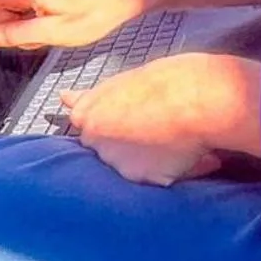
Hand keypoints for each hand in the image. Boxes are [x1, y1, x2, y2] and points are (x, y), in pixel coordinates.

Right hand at [0, 0, 146, 49]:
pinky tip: (55, 21)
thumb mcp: (56, 34)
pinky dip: (31, 19)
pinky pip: (21, 5)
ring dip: (23, 26)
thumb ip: (18, 36)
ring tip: (56, 27)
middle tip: (45, 35)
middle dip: (9, 30)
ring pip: (9, 11)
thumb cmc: (94, 14)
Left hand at [61, 52, 259, 185]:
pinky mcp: (145, 179)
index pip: (89, 128)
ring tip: (179, 136)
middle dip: (131, 143)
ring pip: (136, 165)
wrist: (195, 98)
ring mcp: (119, 163)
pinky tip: (197, 155)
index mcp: (86, 116)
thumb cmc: (164, 81)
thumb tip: (63, 97)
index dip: (114, 125)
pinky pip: (162, 177)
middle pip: (110, 150)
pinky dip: (178, 169)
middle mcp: (96, 143)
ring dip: (153, 157)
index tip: (131, 121)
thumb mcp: (119, 83)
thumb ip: (92, 98)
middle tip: (158, 126)